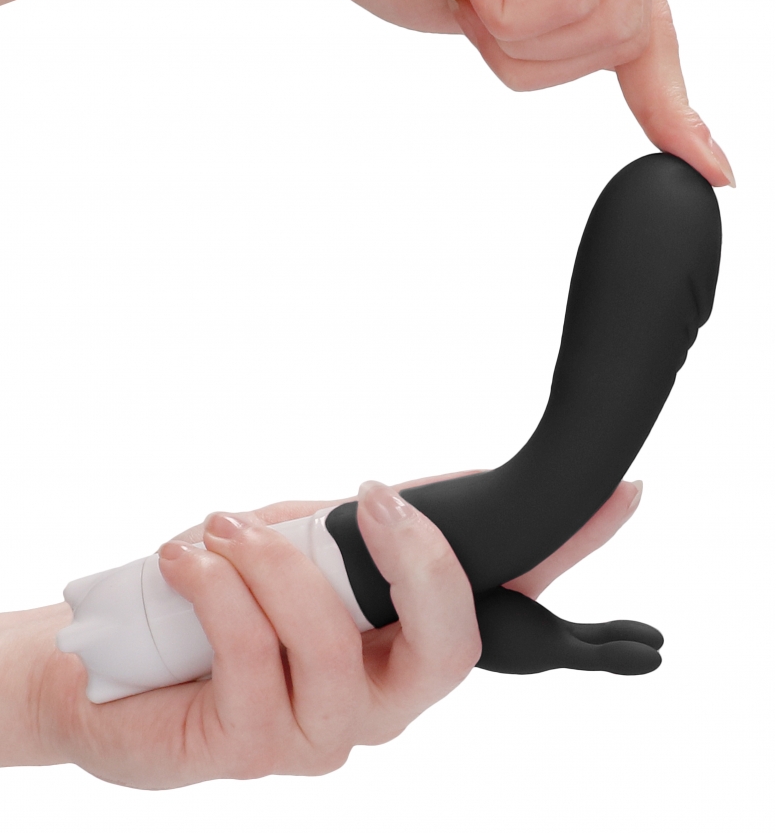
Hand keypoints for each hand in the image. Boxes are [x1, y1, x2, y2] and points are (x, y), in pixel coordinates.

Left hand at [20, 473, 641, 787]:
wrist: (116, 665)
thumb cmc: (221, 599)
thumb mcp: (301, 545)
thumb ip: (363, 530)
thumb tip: (424, 493)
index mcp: (404, 641)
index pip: (507, 601)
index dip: (570, 553)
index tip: (618, 496)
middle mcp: (382, 698)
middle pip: (450, 645)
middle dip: (420, 561)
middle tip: (374, 497)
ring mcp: (323, 733)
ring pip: (328, 640)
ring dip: (271, 564)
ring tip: (224, 527)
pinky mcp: (253, 751)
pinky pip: (247, 654)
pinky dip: (216, 587)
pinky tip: (188, 559)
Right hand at [245, 0, 733, 185]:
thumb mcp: (482, 4)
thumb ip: (547, 26)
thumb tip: (596, 67)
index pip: (649, 18)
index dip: (672, 102)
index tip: (712, 167)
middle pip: (630, 35)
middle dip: (537, 56)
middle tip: (470, 3)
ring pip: (609, 25)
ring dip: (516, 35)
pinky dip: (506, 6)